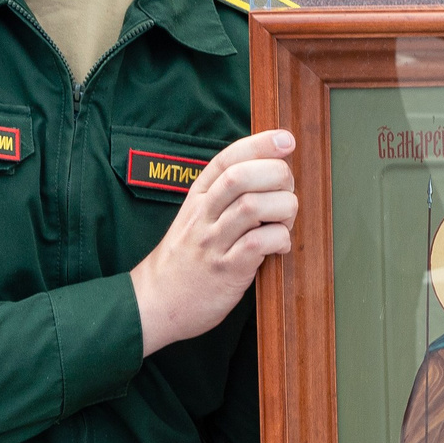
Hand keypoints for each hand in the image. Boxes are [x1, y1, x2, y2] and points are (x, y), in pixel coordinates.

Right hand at [131, 130, 296, 354]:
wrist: (156, 303)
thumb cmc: (186, 260)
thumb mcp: (196, 219)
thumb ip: (225, 198)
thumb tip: (271, 176)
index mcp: (197, 198)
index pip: (227, 159)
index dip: (259, 145)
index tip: (285, 139)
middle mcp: (202, 215)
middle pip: (241, 177)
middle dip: (276, 176)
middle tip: (287, 191)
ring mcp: (212, 242)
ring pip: (252, 207)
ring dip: (282, 208)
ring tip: (286, 222)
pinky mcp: (225, 271)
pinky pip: (258, 244)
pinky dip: (280, 240)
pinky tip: (280, 247)